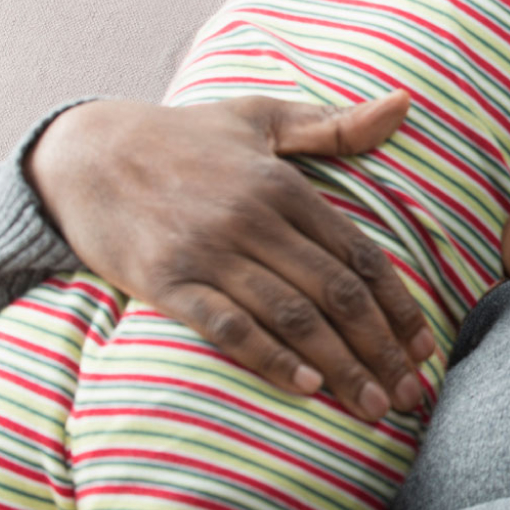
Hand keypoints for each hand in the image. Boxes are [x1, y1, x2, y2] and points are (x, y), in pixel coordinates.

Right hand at [25, 94, 436, 419]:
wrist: (85, 153)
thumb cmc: (186, 137)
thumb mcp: (262, 118)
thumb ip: (335, 125)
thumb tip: (405, 104)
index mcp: (285, 187)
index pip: (359, 256)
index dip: (398, 306)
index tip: (423, 348)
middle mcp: (254, 221)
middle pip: (335, 294)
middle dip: (381, 349)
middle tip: (410, 395)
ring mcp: (209, 253)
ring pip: (292, 316)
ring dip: (340, 366)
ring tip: (372, 405)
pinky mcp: (165, 281)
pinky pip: (227, 326)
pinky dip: (270, 357)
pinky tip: (306, 386)